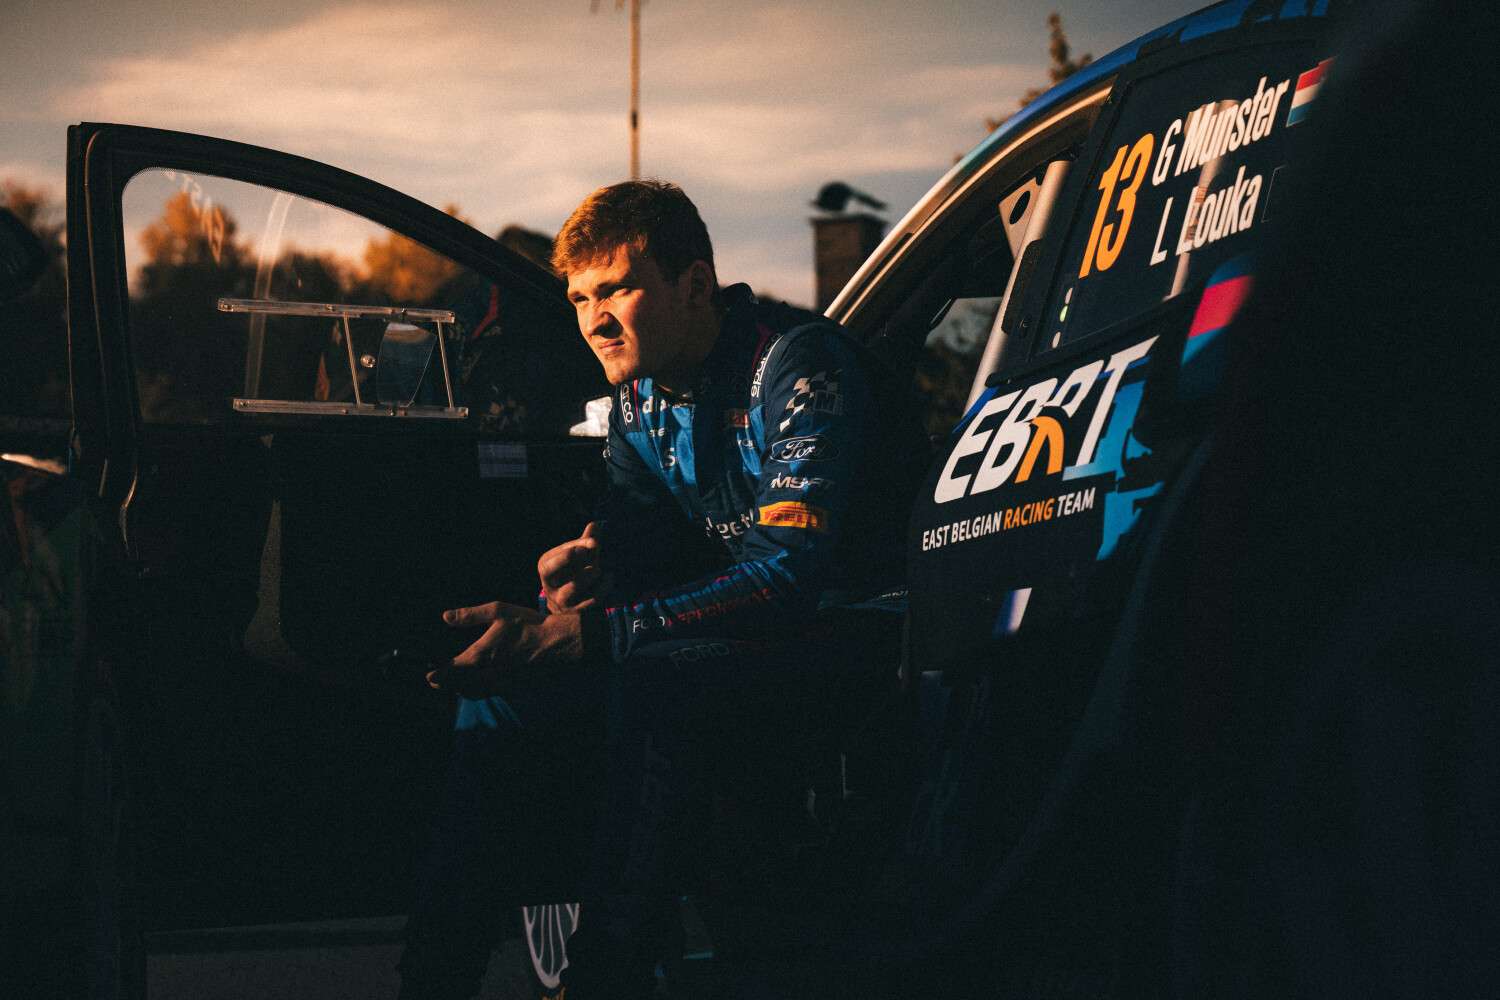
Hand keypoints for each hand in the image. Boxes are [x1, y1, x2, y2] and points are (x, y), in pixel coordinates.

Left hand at [425, 600, 583, 698]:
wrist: (559, 645)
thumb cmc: (529, 625)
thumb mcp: (498, 611)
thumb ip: (470, 615)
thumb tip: (446, 617)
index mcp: (480, 656)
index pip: (450, 672)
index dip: (437, 675)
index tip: (428, 676)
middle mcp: (487, 676)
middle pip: (459, 687)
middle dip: (446, 684)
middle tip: (436, 681)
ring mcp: (501, 686)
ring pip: (474, 693)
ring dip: (462, 690)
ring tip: (455, 684)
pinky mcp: (513, 691)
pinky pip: (492, 694)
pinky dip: (482, 691)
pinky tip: (482, 683)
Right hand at [538, 521, 615, 614]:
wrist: (567, 603)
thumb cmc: (571, 572)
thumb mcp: (575, 556)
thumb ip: (585, 541)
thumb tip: (594, 524)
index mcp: (546, 566)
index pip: (558, 554)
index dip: (577, 545)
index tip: (594, 543)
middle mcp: (549, 583)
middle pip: (551, 569)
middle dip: (570, 557)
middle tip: (588, 553)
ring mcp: (561, 599)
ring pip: (574, 585)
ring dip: (589, 573)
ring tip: (598, 569)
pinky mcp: (576, 610)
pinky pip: (592, 599)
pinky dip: (604, 586)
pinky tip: (609, 576)